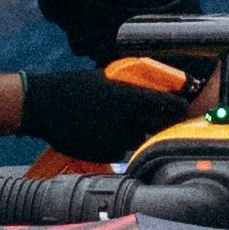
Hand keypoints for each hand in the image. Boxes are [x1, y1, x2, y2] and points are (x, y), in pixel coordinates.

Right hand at [20, 68, 197, 161]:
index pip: (170, 106)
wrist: (46, 105)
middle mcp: (128, 120)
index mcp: (132, 98)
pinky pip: (119, 151)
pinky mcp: (104, 152)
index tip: (182, 108)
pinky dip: (116, 144)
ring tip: (118, 124)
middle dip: (162, 124)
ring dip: (135, 134)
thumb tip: (152, 88)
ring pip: (138, 141)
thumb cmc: (75, 86)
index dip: (179, 108)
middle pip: (160, 127)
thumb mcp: (107, 77)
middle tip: (160, 120)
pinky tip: (101, 133)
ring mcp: (117, 139)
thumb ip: (131, 85)